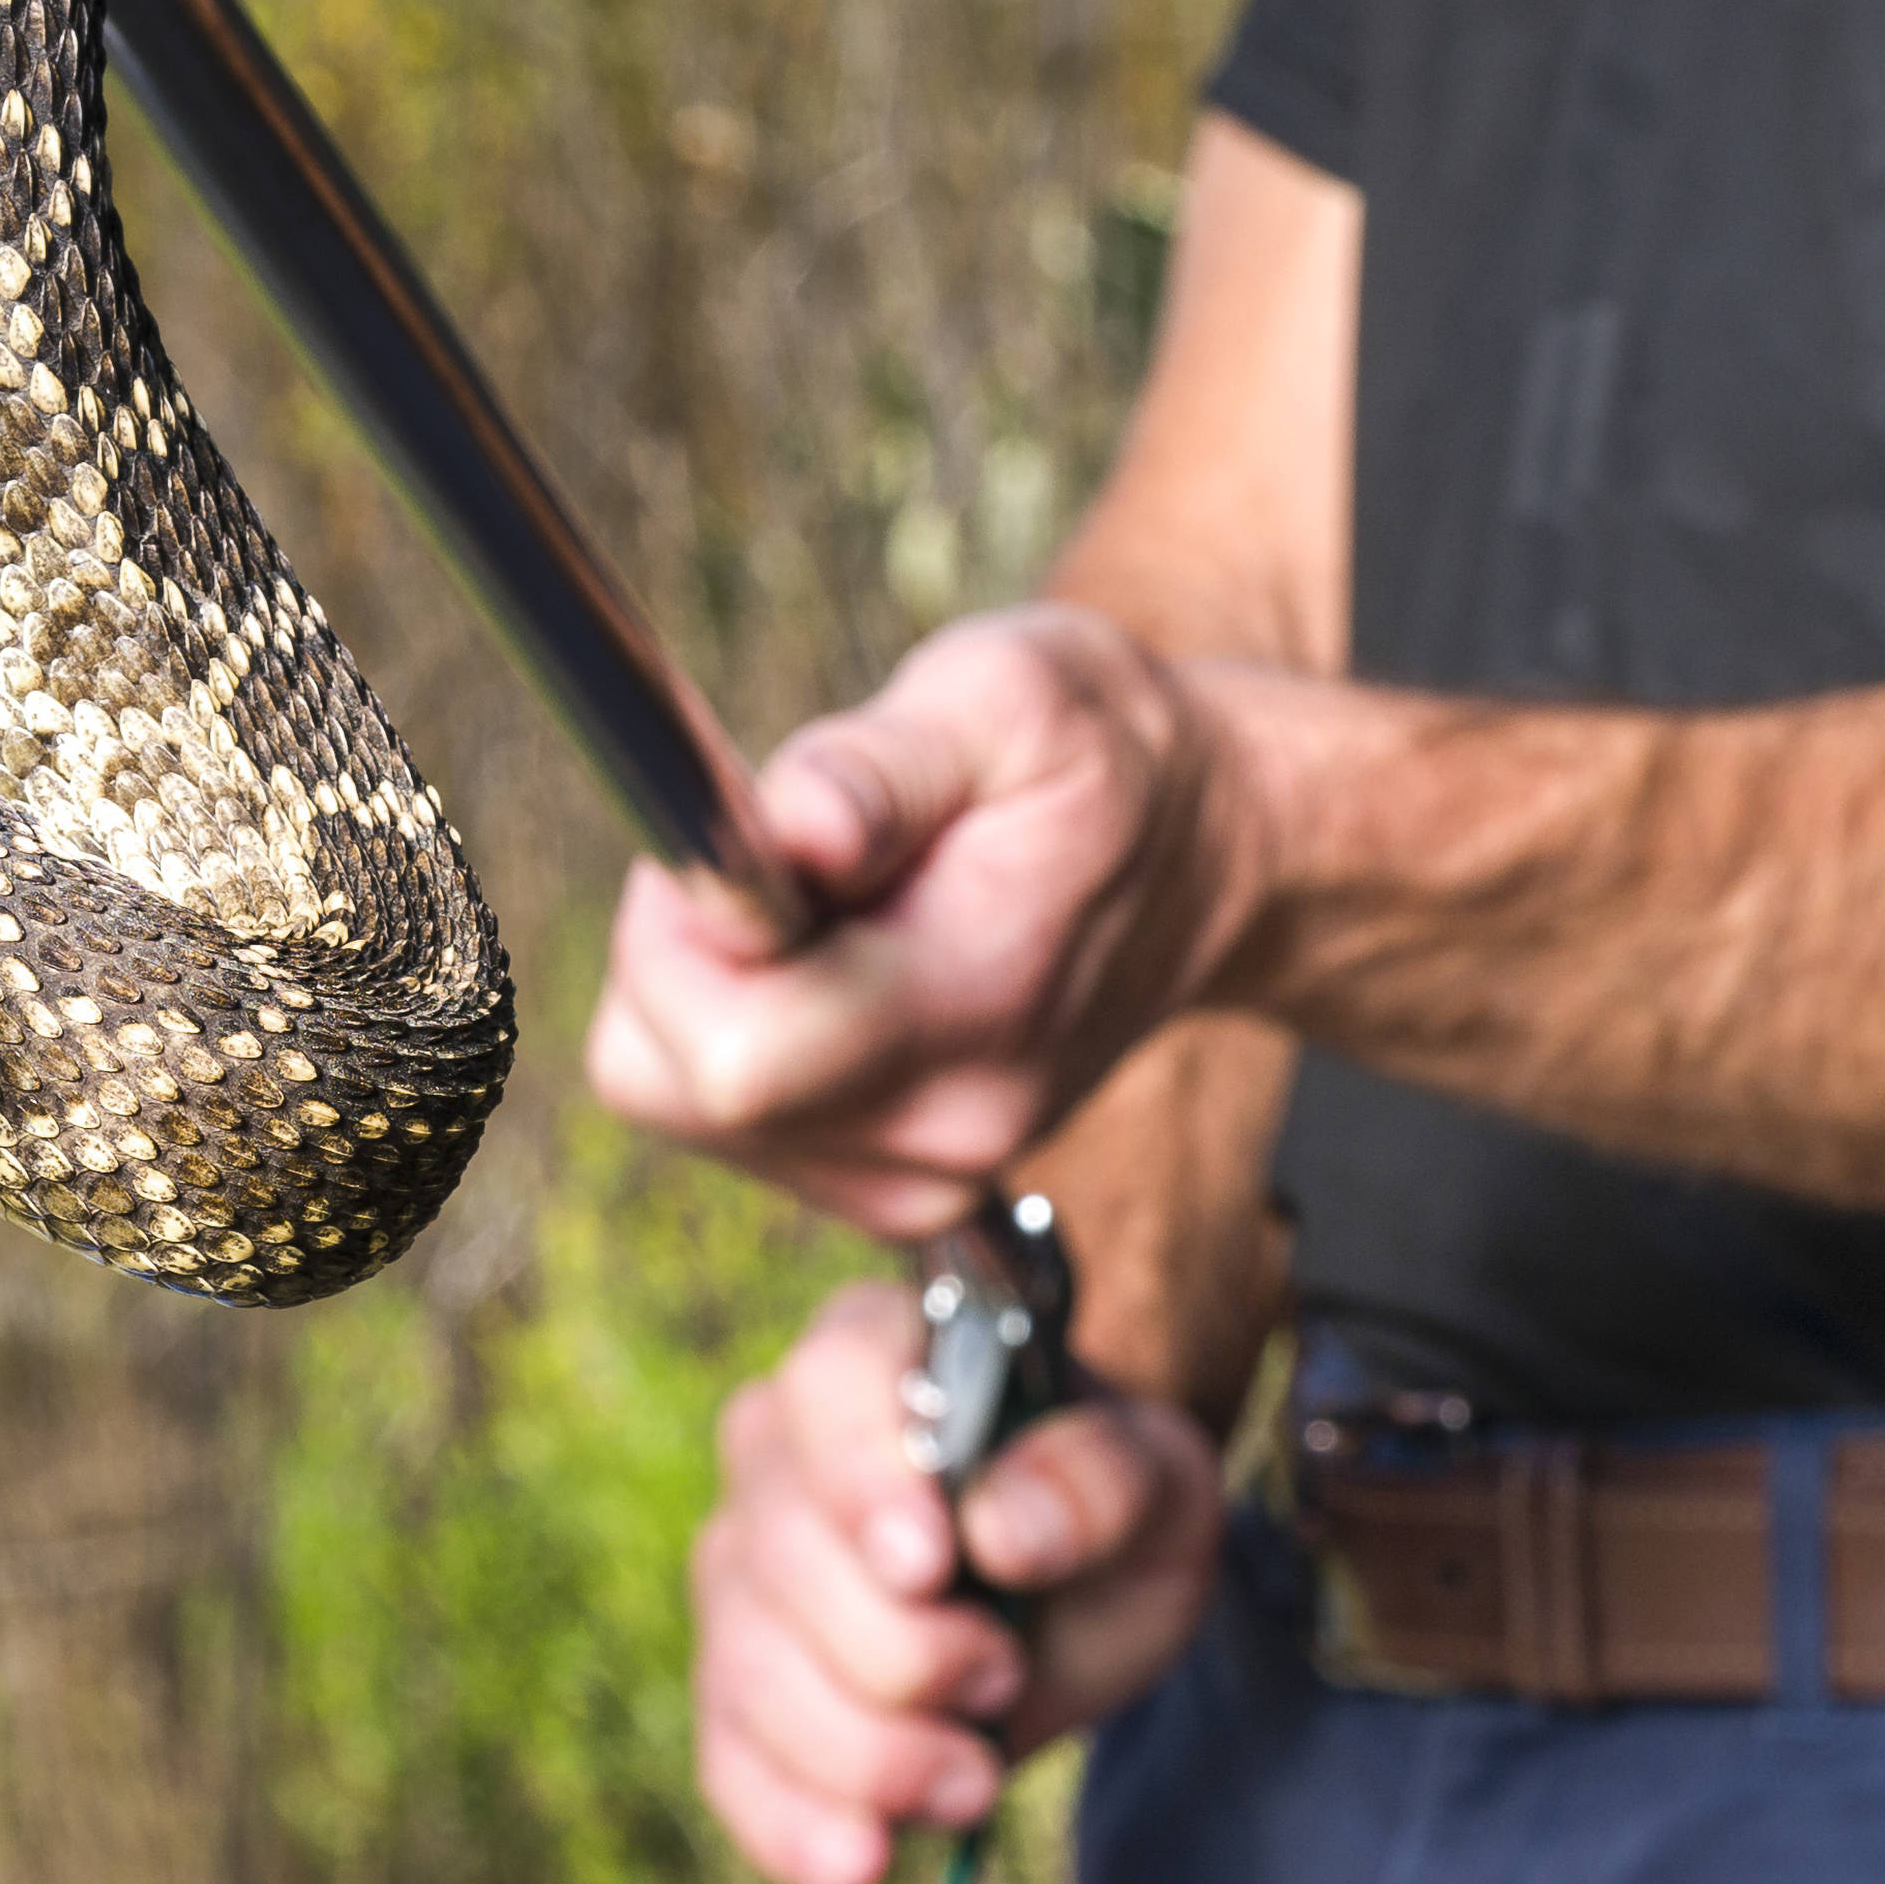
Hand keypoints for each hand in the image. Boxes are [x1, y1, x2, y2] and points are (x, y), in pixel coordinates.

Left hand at [587, 605, 1258, 1229]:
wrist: (1209, 859)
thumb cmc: (1098, 758)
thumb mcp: (1007, 697)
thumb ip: (884, 766)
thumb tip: (795, 829)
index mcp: (971, 1007)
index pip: (733, 1054)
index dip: (675, 937)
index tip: (737, 841)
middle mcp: (943, 1127)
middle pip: (675, 1083)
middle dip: (676, 951)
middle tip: (777, 855)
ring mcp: (924, 1176)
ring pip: (682, 1100)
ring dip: (713, 988)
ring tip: (833, 904)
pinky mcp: (896, 1187)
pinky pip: (731, 1119)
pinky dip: (745, 1032)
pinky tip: (838, 962)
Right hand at [689, 1279, 1231, 1883]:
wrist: (1077, 1603)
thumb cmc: (1106, 1514)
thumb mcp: (1158, 1485)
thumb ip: (1102, 1478)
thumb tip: (1001, 1528)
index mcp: (875, 1356)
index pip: (829, 1385)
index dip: (863, 1476)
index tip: (929, 1560)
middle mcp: (778, 1449)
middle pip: (782, 1552)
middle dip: (898, 1649)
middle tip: (1003, 1674)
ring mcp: (741, 1571)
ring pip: (750, 1668)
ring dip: (868, 1749)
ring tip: (974, 1777)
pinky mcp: (735, 1687)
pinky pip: (728, 1759)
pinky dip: (792, 1822)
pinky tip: (864, 1858)